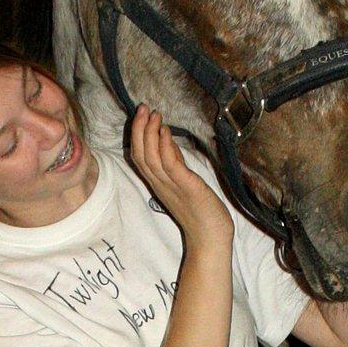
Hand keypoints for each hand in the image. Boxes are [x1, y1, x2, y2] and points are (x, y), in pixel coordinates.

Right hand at [130, 105, 232, 244]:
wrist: (210, 238)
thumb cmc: (200, 213)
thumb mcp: (184, 183)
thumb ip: (175, 165)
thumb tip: (169, 143)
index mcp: (158, 184)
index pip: (139, 157)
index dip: (137, 135)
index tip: (141, 115)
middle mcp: (160, 184)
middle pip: (140, 154)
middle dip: (139, 129)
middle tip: (143, 108)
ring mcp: (171, 186)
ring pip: (151, 158)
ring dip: (151, 133)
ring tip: (154, 115)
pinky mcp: (186, 187)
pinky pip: (170, 166)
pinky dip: (166, 147)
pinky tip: (166, 132)